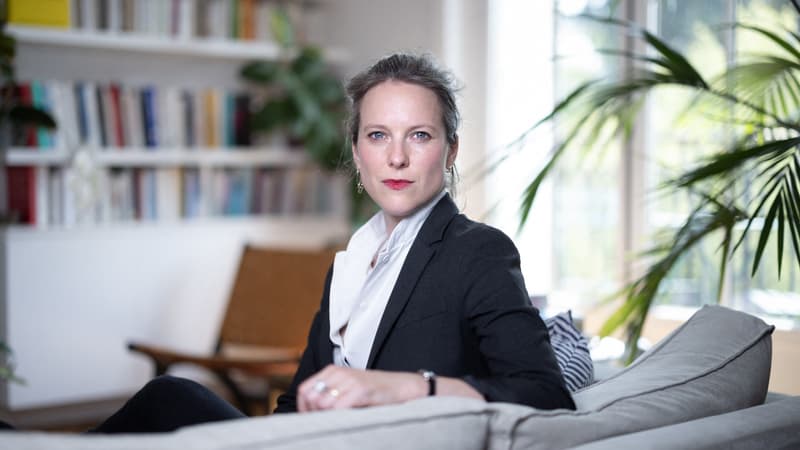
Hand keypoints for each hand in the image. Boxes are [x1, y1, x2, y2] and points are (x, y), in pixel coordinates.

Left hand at [296, 365, 425, 412]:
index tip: (311, 420)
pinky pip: (339, 407)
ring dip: (325, 417)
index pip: (304, 390)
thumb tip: (311, 413)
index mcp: (332, 371)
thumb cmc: (375, 392)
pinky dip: (338, 417)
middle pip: (310, 398)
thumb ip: (330, 395)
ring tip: (335, 423)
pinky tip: (345, 421)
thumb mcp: (348, 389)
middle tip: (323, 424)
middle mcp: (339, 373)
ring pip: (322, 404)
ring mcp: (350, 380)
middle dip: (313, 414)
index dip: (304, 408)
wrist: (402, 386)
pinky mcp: (361, 389)